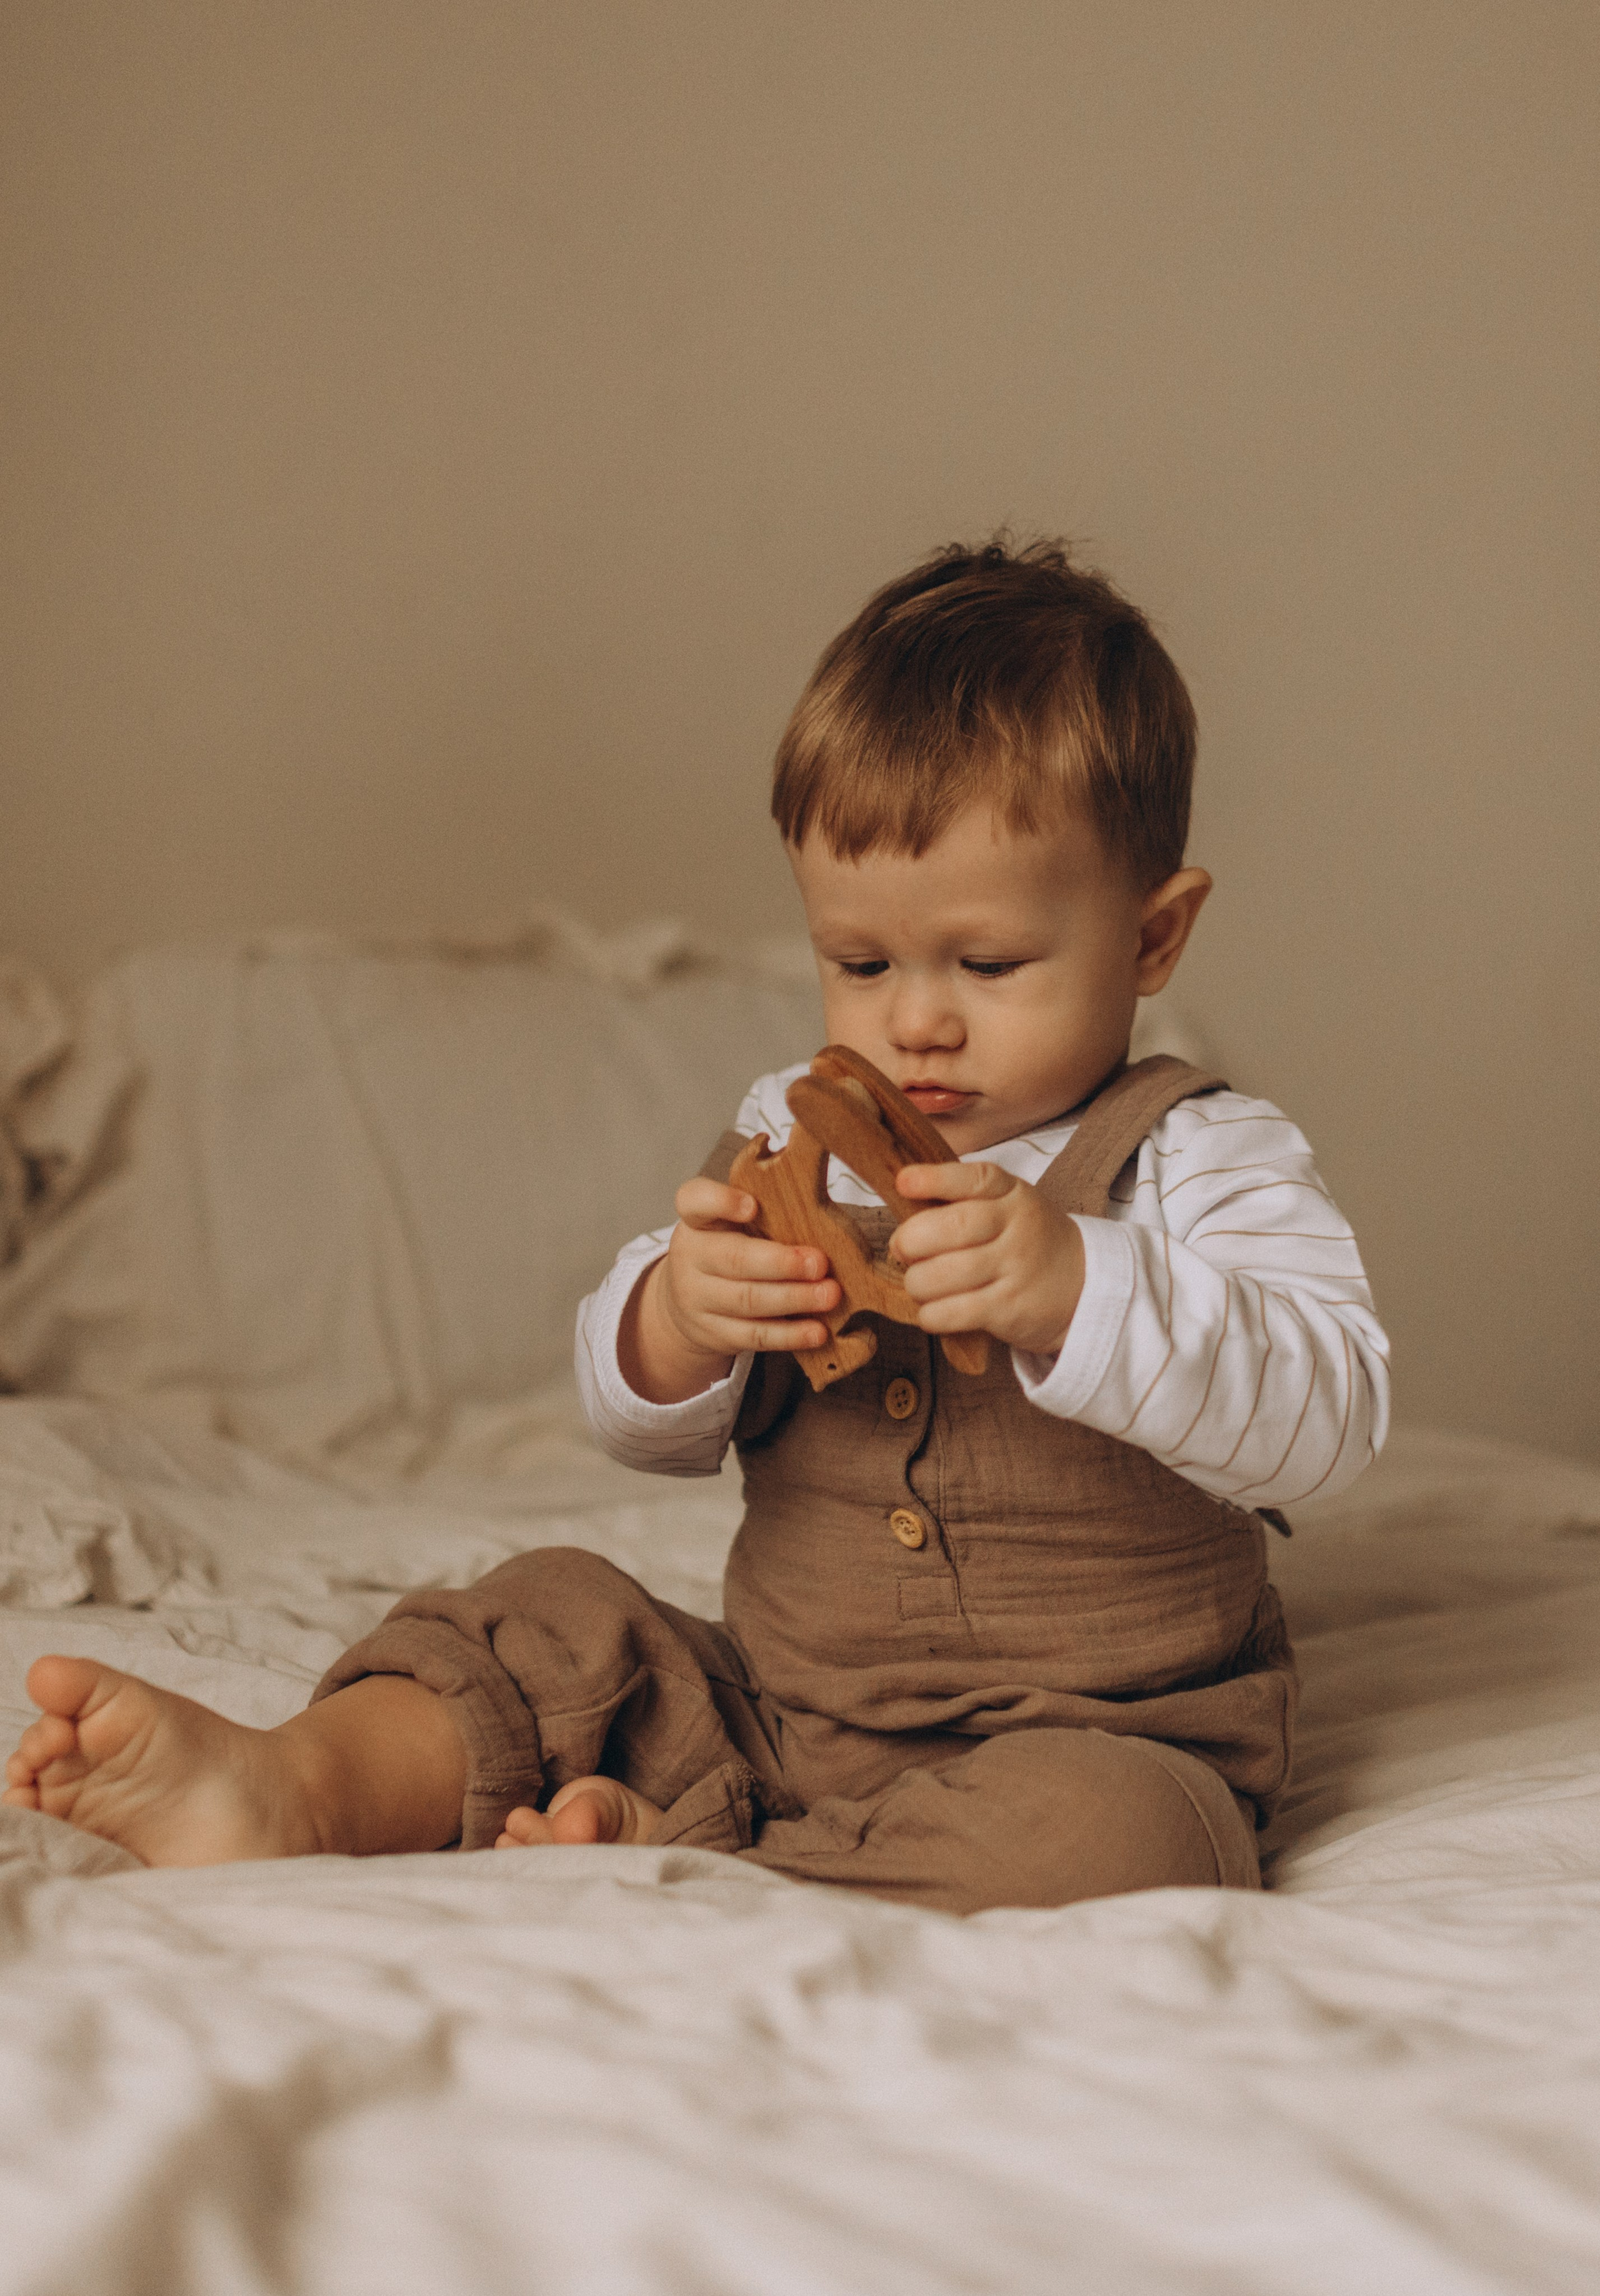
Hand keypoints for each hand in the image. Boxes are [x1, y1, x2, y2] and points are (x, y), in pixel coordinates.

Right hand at [618, 1177, 841, 1403]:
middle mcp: (691, 1257)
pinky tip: (817, 1331)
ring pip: (747, 1300)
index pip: (695, 1201)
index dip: (721, 1202)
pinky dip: (790, 1334)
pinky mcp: (713, 1333)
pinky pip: (754, 1335)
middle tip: (819, 1264)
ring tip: (829, 1295)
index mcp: (698, 1221)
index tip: (752, 1206)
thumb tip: (825, 1219)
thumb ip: (766, 1216)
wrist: (688, 1301)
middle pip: (734, 1259)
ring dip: (794, 1298)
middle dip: (781, 1263)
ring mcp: (698, 1298)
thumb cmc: (727, 1251)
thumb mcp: (732, 1225)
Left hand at [891, 1163, 1085, 1358]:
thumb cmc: (1026, 1240)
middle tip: (902, 1249)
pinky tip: (934, 1309)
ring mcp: (1014, 1270)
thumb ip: (961, 1201)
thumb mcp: (1007, 1205)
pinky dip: (930, 1314)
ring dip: (916, 1282)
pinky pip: (951, 1313)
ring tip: (920, 1283)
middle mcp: (1015, 1228)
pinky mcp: (1008, 1309)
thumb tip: (902, 1209)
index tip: (903, 1183)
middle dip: (910, 1240)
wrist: (1081, 1285)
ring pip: (943, 1275)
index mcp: (1011, 1194)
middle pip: (951, 1228)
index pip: (974, 1179)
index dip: (934, 1179)